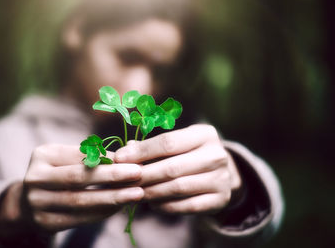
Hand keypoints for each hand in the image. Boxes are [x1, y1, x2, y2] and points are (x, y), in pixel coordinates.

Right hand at [0, 144, 142, 241]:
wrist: (30, 202)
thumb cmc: (59, 173)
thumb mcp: (68, 158)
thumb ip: (92, 156)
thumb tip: (128, 153)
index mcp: (42, 155)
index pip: (79, 155)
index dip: (107, 158)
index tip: (133, 159)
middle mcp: (35, 178)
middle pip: (78, 178)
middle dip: (111, 176)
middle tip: (138, 173)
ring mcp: (37, 202)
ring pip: (80, 201)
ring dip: (112, 197)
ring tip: (136, 193)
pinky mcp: (45, 222)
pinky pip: (79, 218)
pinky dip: (102, 213)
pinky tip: (120, 207)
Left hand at [115, 124, 241, 214]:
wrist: (221, 173)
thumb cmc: (189, 154)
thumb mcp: (176, 143)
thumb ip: (151, 147)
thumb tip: (124, 153)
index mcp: (205, 134)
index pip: (168, 142)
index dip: (141, 151)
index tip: (119, 158)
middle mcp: (217, 155)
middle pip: (172, 167)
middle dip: (143, 175)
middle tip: (123, 181)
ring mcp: (222, 178)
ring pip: (178, 187)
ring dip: (152, 192)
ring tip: (135, 193)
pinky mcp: (221, 199)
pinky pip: (187, 206)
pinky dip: (166, 206)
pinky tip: (152, 204)